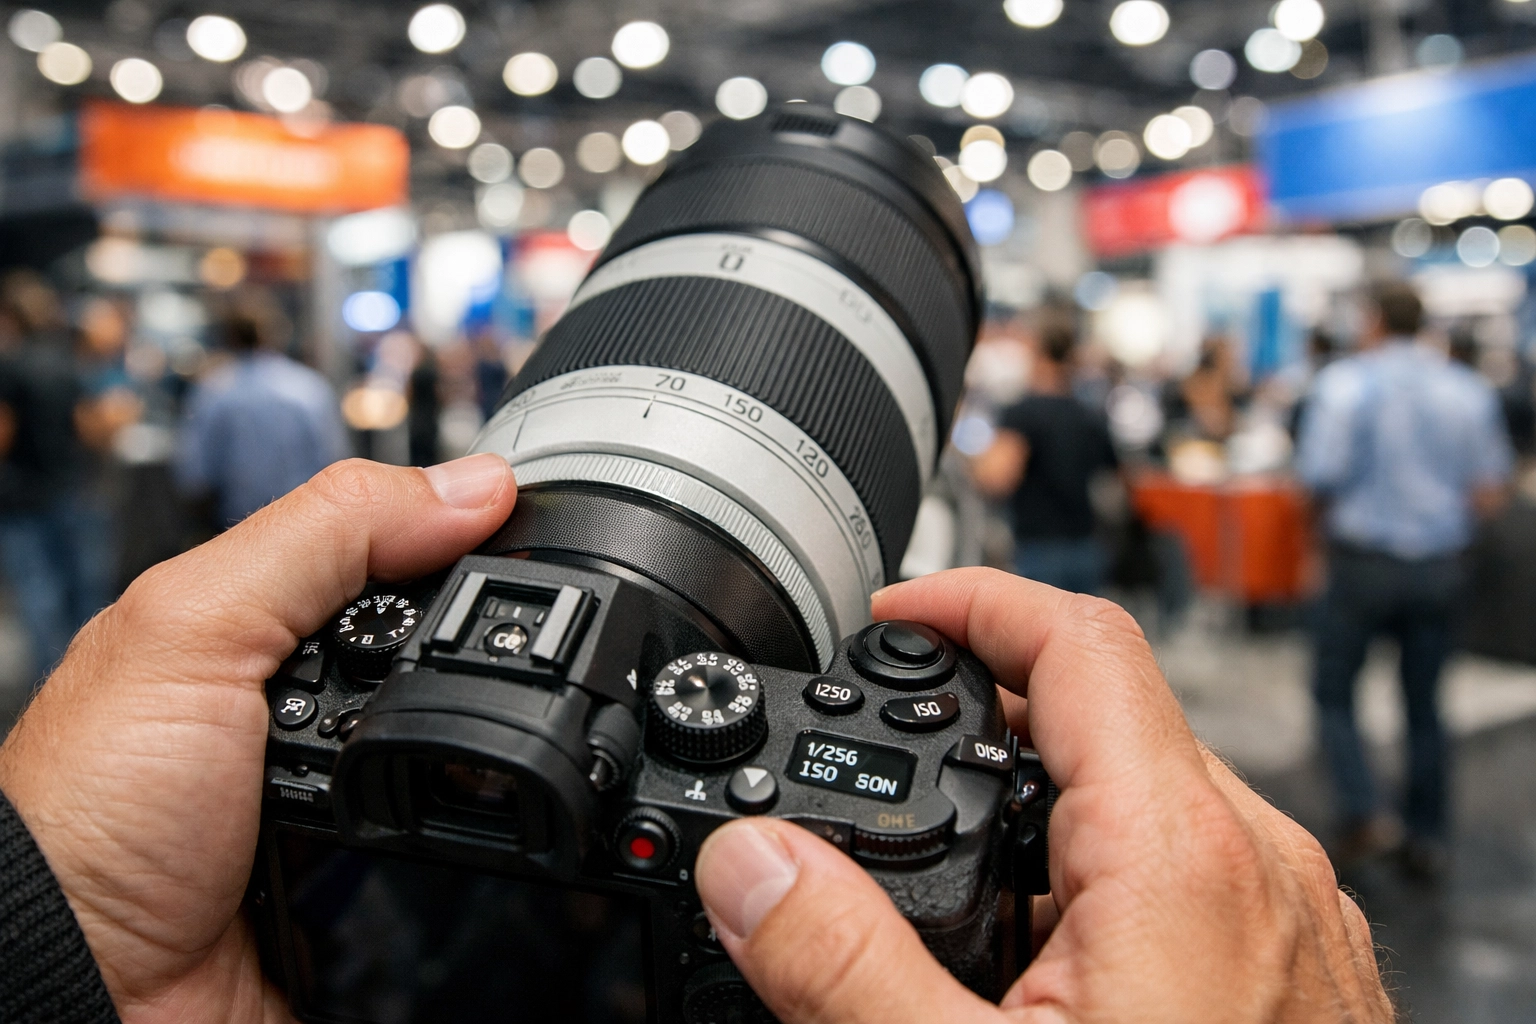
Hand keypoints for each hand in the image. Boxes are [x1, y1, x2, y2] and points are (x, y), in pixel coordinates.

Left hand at [0, 455, 516, 1023]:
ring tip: (500, 738)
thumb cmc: (90, 817)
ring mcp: (344, 808)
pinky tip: (483, 822)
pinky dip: (483, 839)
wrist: (86, 994)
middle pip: (441, 657)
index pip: (387, 558)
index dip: (458, 538)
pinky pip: (466, 851)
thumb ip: (327, 535)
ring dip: (488, 749)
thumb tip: (473, 484)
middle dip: (485, 654)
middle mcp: (301, 717)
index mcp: (252, 635)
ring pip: (468, 752)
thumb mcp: (198, 628)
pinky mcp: (377, 891)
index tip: (535, 523)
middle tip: (526, 646)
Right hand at [695, 568, 1391, 1022]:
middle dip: (985, 714)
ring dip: (1037, 801)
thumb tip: (747, 864)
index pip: (1075, 643)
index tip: (894, 612)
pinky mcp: (1293, 969)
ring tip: (945, 871)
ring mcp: (1289, 917)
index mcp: (1180, 852)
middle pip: (1105, 712)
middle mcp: (1258, 863)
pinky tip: (1038, 959)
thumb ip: (839, 964)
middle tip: (890, 750)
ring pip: (1146, 794)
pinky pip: (1186, 868)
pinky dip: (1094, 868)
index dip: (971, 602)